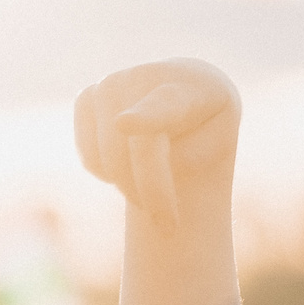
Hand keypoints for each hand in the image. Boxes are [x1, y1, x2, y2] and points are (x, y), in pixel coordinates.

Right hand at [75, 59, 240, 231]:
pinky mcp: (87, 98)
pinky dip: (108, 174)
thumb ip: (190, 155)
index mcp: (189, 86)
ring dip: (130, 187)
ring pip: (108, 157)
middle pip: (138, 150)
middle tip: (169, 228)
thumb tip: (146, 156)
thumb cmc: (206, 124)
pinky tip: (129, 163)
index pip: (164, 107)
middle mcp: (143, 77)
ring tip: (156, 185)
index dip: (145, 117)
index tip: (126, 125)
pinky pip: (90, 156)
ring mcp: (110, 85)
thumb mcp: (217, 142)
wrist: (184, 92)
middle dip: (152, 193)